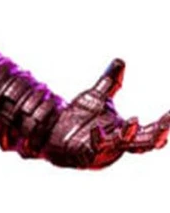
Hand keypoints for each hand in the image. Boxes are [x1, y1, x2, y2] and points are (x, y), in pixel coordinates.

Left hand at [45, 58, 169, 168]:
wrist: (54, 132)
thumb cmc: (79, 118)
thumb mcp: (96, 97)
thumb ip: (111, 82)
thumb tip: (120, 60)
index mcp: (124, 132)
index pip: (151, 131)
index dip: (164, 124)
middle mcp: (118, 144)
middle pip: (144, 143)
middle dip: (157, 135)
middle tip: (166, 125)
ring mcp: (103, 150)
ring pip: (121, 146)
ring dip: (129, 135)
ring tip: (134, 120)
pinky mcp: (85, 153)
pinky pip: (94, 148)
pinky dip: (97, 140)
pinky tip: (96, 130)